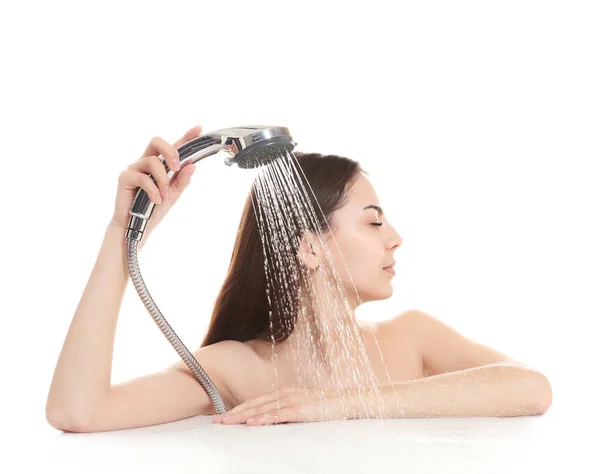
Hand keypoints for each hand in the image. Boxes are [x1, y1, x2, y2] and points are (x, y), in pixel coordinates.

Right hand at [109, 125, 203, 239]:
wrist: (137, 226)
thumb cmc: (153, 209)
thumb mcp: (173, 195)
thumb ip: (182, 181)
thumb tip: (193, 166)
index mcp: (159, 164)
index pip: (173, 147)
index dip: (185, 136)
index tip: (198, 129)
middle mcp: (146, 162)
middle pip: (156, 141)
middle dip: (170, 151)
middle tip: (177, 167)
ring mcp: (135, 169)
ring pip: (152, 161)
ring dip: (163, 179)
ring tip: (163, 194)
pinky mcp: (125, 177)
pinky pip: (142, 177)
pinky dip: (152, 189)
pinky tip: (155, 200)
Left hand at [212, 387, 351, 425]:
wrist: (349, 401)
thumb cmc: (326, 406)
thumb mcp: (303, 407)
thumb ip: (287, 411)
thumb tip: (270, 421)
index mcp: (284, 393)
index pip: (255, 401)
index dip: (238, 408)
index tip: (223, 415)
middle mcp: (285, 394)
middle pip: (254, 403)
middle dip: (234, 412)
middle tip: (217, 421)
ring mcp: (293, 400)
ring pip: (262, 408)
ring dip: (242, 415)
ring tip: (227, 422)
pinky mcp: (301, 409)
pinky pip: (278, 414)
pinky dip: (263, 418)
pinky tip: (252, 422)